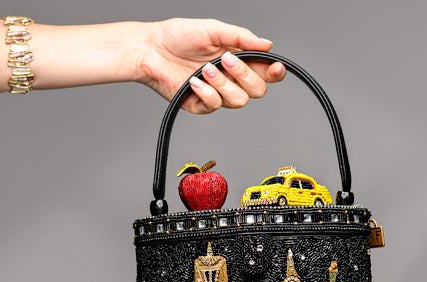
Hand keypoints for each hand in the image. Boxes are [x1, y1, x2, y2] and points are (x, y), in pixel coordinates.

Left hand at [136, 18, 285, 113]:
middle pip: (257, 90)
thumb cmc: (178, 36)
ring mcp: (217, 93)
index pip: (265, 71)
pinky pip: (215, 106)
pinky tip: (193, 81)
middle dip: (245, 76)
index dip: (275, 73)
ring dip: (223, 84)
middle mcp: (231, 78)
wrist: (150, 50)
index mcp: (238, 59)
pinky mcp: (201, 104)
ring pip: (238, 101)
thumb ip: (241, 37)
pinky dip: (206, 92)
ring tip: (204, 69)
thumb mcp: (213, 29)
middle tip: (227, 60)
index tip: (275, 68)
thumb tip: (267, 44)